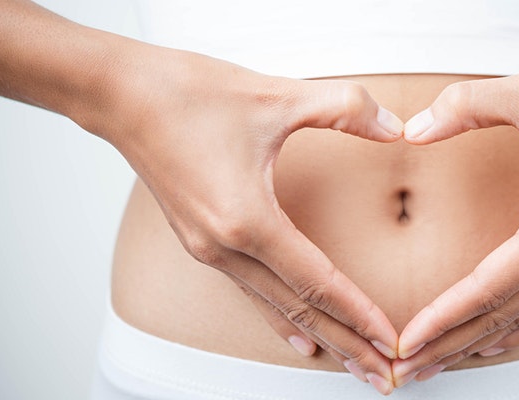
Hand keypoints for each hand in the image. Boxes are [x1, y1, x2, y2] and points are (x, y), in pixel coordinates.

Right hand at [95, 46, 403, 393]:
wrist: (120, 94)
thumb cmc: (188, 94)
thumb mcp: (278, 94)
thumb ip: (346, 109)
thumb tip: (398, 128)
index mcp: (247, 220)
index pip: (317, 282)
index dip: (359, 314)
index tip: (393, 342)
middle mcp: (225, 247)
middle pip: (299, 310)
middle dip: (347, 345)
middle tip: (385, 378)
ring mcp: (210, 250)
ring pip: (276, 308)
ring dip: (320, 337)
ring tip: (354, 365)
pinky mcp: (202, 242)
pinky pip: (252, 293)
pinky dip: (282, 319)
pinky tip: (300, 339)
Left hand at [392, 67, 518, 384]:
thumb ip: (465, 106)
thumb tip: (411, 131)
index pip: (489, 289)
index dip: (443, 318)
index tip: (405, 342)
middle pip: (503, 318)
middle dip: (450, 346)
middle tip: (405, 369)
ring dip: (477, 344)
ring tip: (436, 363)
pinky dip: (515, 330)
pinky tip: (489, 342)